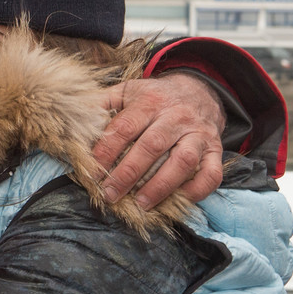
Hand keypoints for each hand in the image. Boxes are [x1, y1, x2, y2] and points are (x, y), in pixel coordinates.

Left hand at [94, 74, 225, 207]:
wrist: (199, 90)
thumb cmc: (155, 97)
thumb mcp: (128, 91)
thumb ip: (104, 103)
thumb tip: (76, 122)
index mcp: (151, 101)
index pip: (125, 127)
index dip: (107, 150)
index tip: (92, 172)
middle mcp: (177, 116)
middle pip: (152, 146)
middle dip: (128, 173)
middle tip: (110, 194)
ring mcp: (199, 134)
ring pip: (183, 161)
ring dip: (160, 186)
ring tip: (141, 203)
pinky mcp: (215, 150)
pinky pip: (212, 174)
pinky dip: (197, 190)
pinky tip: (178, 200)